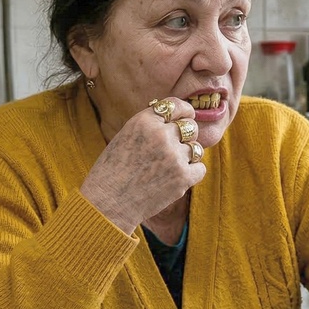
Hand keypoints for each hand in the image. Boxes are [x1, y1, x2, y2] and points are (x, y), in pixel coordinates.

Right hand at [80, 97, 205, 233]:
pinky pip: (200, 168)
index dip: (184, 111)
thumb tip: (178, 116)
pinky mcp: (183, 177)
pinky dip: (191, 174)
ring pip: (196, 148)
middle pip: (190, 127)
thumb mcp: (126, 136)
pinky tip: (174, 179)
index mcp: (144, 121)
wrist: (107, 202)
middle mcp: (161, 135)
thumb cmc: (113, 170)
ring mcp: (174, 156)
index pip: (176, 105)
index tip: (187, 116)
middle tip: (172, 150)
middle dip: (185, 137)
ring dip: (186, 157)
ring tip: (167, 168)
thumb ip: (150, 125)